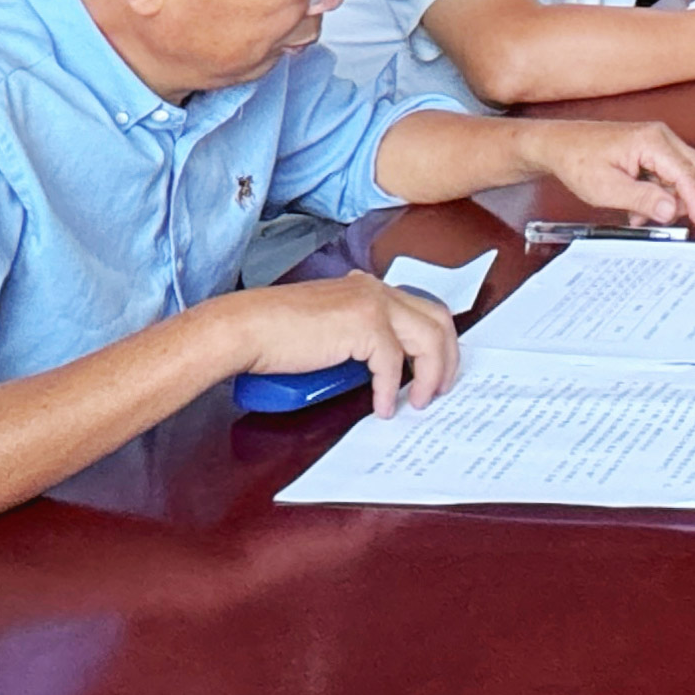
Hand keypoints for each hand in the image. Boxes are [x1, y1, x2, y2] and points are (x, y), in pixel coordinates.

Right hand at [224, 271, 457, 416]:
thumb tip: (385, 370)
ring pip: (428, 339)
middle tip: (440, 389)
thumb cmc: (276, 332)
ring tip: (419, 401)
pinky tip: (382, 407)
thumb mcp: (330, 327)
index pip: (423, 309)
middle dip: (447, 358)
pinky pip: (393, 364)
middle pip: (438, 320)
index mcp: (370, 287)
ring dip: (430, 376)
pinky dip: (391, 389)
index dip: (438, 342)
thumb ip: (359, 335)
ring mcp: (373, 303)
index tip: (436, 371)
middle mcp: (377, 290)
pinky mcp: (364, 324)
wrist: (247, 327)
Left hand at [530, 116, 694, 230]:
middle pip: (692, 170)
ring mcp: (654, 139)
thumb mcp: (607, 189)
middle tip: (663, 219)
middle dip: (683, 198)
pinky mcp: (649, 146)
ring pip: (681, 172)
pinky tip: (639, 203)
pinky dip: (659, 190)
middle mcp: (658, 136)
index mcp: (651, 142)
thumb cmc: (577, 160)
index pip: (687, 174)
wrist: (558, 145)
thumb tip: (671, 209)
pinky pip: (667, 170)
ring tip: (640, 213)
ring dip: (667, 197)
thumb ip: (643, 199)